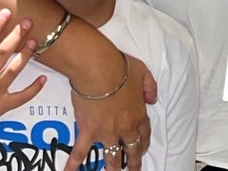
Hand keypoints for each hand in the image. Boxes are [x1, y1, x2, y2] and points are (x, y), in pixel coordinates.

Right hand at [0, 9, 46, 140]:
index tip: (6, 12)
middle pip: (3, 52)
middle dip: (16, 35)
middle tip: (27, 22)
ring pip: (13, 70)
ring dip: (25, 55)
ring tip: (34, 41)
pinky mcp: (0, 107)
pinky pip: (21, 97)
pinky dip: (33, 88)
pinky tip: (43, 78)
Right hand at [65, 53, 155, 170]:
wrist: (98, 69)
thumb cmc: (119, 68)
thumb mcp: (143, 72)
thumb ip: (150, 87)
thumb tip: (152, 99)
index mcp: (138, 114)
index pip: (144, 134)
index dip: (143, 143)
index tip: (142, 149)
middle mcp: (125, 128)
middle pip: (132, 150)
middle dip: (134, 162)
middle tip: (134, 170)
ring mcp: (106, 132)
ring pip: (112, 156)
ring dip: (113, 167)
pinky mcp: (88, 131)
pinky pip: (81, 150)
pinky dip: (74, 162)